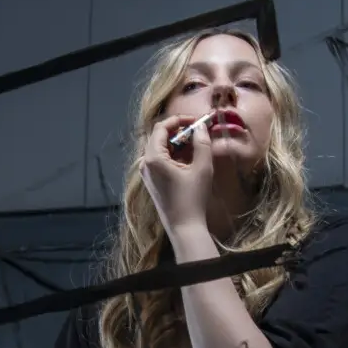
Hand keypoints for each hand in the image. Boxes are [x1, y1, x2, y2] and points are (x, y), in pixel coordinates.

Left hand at [139, 114, 212, 235]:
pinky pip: (161, 160)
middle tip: (199, 131)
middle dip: (180, 131)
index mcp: (153, 158)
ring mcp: (147, 173)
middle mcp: (145, 163)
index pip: (162, 127)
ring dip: (178, 143)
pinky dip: (174, 155)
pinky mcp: (151, 181)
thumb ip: (202, 143)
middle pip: (160, 136)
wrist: (184, 227)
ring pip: (161, 148)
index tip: (197, 120)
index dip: (180, 120)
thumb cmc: (192, 198)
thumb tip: (201, 126)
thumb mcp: (202, 168)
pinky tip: (190, 159)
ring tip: (197, 145)